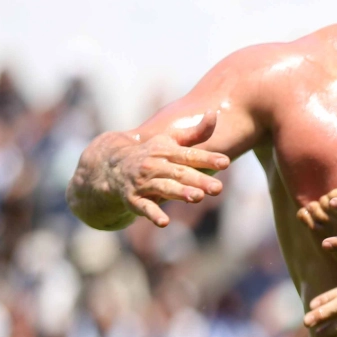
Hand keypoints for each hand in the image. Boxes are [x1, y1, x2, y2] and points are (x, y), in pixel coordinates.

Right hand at [98, 112, 228, 227]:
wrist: (110, 167)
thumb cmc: (151, 154)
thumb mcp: (170, 141)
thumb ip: (195, 133)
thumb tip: (214, 114)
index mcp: (165, 150)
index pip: (189, 154)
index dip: (207, 158)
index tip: (225, 163)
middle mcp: (154, 165)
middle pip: (179, 173)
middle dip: (199, 180)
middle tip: (218, 188)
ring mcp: (143, 182)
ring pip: (164, 188)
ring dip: (180, 193)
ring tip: (197, 198)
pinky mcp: (133, 199)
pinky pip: (144, 207)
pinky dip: (153, 214)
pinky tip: (164, 222)